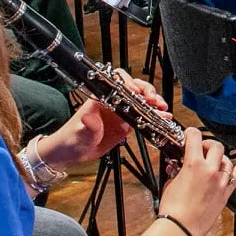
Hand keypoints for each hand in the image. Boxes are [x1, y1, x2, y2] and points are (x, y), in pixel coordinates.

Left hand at [42, 73, 167, 165]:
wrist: (72, 153)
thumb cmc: (71, 138)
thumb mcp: (80, 133)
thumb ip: (87, 126)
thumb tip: (89, 118)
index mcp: (101, 97)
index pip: (117, 82)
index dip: (128, 83)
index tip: (136, 91)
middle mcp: (113, 101)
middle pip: (134, 87)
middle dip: (146, 91)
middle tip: (153, 100)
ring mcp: (121, 111)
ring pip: (142, 100)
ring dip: (154, 101)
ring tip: (162, 107)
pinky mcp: (126, 123)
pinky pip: (143, 116)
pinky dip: (154, 116)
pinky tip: (163, 117)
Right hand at [157, 128, 235, 233]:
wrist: (181, 229)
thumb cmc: (173, 210)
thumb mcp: (169, 183)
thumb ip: (176, 171)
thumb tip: (177, 166)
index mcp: (193, 164)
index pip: (195, 137)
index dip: (190, 133)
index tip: (189, 135)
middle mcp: (209, 171)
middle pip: (216, 146)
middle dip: (207, 144)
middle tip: (200, 149)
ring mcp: (219, 182)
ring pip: (227, 161)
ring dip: (219, 158)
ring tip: (212, 160)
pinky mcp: (225, 194)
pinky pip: (235, 177)